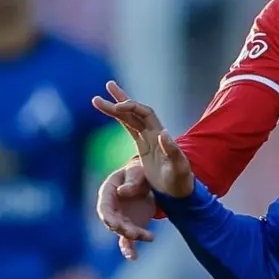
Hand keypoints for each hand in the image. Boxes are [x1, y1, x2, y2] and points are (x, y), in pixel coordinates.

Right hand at [91, 81, 194, 200]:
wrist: (179, 192)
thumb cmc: (181, 181)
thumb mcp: (179, 167)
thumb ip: (172, 151)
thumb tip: (164, 133)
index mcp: (161, 135)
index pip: (145, 113)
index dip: (132, 107)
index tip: (117, 106)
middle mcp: (154, 134)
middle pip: (135, 111)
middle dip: (121, 99)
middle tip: (108, 85)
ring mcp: (148, 140)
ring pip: (130, 118)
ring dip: (115, 108)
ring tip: (97, 99)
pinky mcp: (143, 148)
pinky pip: (129, 129)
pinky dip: (119, 120)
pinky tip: (110, 113)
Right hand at [96, 154, 155, 261]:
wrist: (149, 181)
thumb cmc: (140, 172)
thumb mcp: (137, 171)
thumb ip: (132, 180)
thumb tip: (122, 192)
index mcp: (108, 192)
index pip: (104, 207)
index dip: (108, 217)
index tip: (114, 224)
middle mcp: (111, 208)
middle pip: (112, 222)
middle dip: (122, 229)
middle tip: (135, 233)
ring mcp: (120, 219)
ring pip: (122, 232)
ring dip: (133, 236)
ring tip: (149, 236)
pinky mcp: (130, 227)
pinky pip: (128, 241)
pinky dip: (129, 250)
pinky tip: (133, 258)